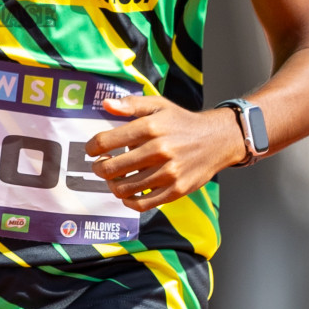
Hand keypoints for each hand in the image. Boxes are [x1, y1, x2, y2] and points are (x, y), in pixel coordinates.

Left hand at [84, 96, 246, 211]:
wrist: (217, 140)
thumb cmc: (181, 122)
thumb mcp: (158, 106)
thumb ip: (130, 104)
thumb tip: (105, 104)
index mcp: (150, 127)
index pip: (106, 141)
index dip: (91, 147)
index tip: (91, 150)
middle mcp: (158, 150)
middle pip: (111, 168)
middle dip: (99, 168)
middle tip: (100, 166)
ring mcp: (168, 172)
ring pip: (124, 188)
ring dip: (111, 185)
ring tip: (113, 179)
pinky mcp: (176, 190)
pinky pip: (143, 204)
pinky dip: (128, 201)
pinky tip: (127, 193)